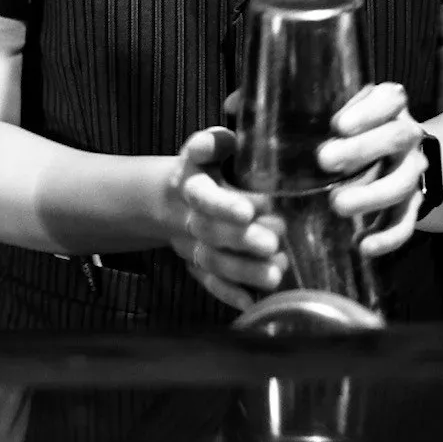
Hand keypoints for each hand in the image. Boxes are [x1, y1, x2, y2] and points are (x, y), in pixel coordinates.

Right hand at [160, 126, 287, 313]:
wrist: (167, 198)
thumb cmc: (202, 168)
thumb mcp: (207, 149)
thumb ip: (218, 142)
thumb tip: (229, 139)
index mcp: (190, 182)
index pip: (204, 195)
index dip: (224, 204)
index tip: (250, 211)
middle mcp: (187, 216)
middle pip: (210, 231)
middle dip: (241, 240)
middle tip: (272, 243)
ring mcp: (190, 244)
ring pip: (212, 260)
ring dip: (242, 270)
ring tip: (274, 275)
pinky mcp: (195, 265)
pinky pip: (209, 282)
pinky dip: (228, 294)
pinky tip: (251, 302)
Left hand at [315, 82, 425, 257]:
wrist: (400, 155)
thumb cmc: (357, 129)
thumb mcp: (347, 112)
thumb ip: (324, 114)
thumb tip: (273, 122)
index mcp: (391, 106)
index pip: (389, 99)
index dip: (366, 112)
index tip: (337, 125)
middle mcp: (408, 136)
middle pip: (396, 139)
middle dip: (362, 149)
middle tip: (323, 160)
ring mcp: (412, 171)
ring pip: (401, 183)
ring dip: (371, 196)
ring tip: (337, 205)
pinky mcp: (413, 204)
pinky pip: (405, 222)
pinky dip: (387, 238)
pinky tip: (362, 246)